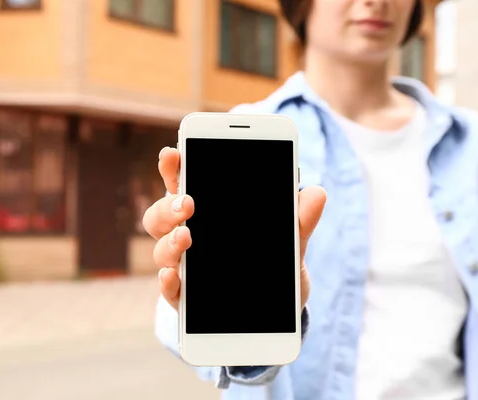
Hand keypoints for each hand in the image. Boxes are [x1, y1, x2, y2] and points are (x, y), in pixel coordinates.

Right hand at [143, 146, 326, 310]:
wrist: (276, 309)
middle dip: (168, 205)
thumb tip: (317, 193)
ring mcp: (183, 267)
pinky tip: (174, 275)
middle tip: (188, 203)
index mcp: (207, 212)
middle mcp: (187, 235)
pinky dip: (167, 281)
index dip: (173, 167)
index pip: (182, 183)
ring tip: (186, 237)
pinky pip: (169, 289)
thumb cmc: (271, 260)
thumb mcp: (290, 238)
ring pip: (160, 249)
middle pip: (159, 215)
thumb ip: (299, 218)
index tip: (173, 153)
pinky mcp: (185, 298)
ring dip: (169, 241)